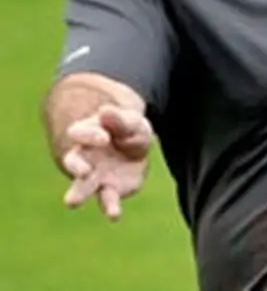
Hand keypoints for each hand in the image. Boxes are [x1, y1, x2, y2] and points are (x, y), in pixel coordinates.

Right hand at [61, 104, 151, 220]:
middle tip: (82, 171)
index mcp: (86, 134)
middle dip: (76, 167)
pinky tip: (114, 216)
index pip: (80, 133)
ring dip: (78, 193)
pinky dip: (110, 208)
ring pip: (83, 187)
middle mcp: (84, 158)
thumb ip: (118, 119)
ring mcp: (95, 176)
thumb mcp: (129, 120)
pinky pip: (109, 200)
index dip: (90, 135)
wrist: (134, 145)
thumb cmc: (126, 129)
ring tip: (71, 202)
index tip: (104, 137)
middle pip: (74, 162)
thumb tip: (105, 111)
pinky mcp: (111, 190)